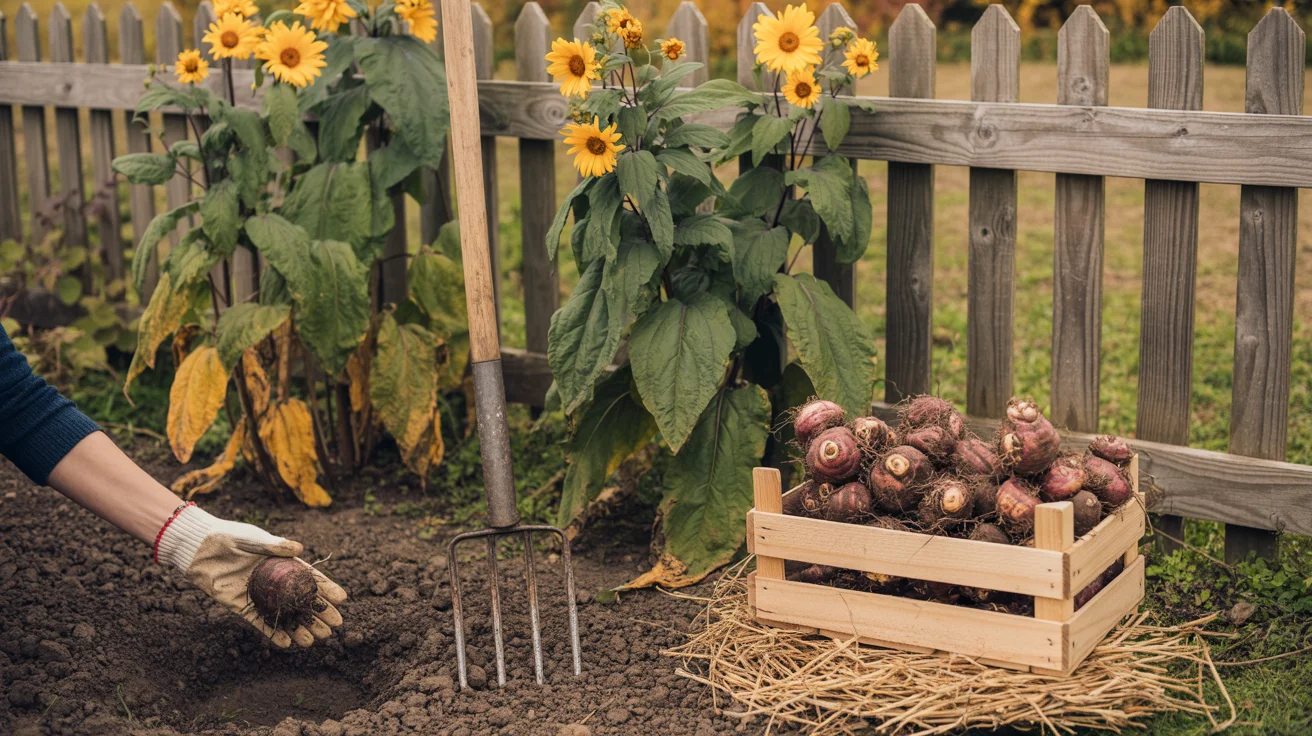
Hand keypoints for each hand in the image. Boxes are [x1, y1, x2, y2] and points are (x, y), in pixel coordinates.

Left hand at [155, 505, 347, 647]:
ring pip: (284, 614)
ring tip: (315, 640)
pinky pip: (260, 622)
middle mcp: (274, 581)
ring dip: (300, 627)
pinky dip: (273, 633)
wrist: (197, 548)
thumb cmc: (227, 537)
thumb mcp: (252, 539)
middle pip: (301, 600)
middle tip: (335, 626)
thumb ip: (274, 546)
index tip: (342, 599)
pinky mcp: (240, 606)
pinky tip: (287, 643)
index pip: (309, 578)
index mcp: (281, 563)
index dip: (326, 588)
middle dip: (319, 613)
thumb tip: (300, 549)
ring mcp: (259, 595)